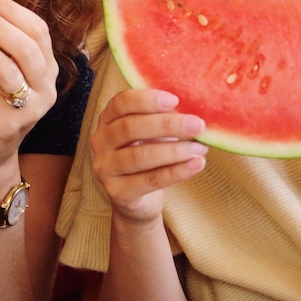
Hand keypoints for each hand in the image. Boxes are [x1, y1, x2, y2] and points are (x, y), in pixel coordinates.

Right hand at [89, 88, 206, 225]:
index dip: (146, 100)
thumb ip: (162, 119)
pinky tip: (195, 165)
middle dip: (166, 125)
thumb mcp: (151, 134)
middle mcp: (100, 142)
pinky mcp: (117, 192)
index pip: (120, 103)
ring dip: (174, 151)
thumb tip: (193, 108)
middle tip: (197, 125)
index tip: (174, 100)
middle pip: (130, 128)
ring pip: (139, 156)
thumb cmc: (147, 158)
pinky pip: (149, 181)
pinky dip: (175, 172)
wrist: (137, 200)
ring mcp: (105, 168)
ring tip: (200, 148)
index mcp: (107, 121)